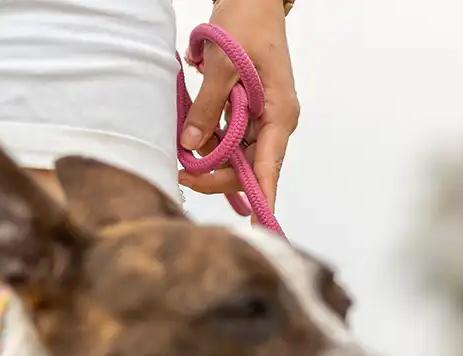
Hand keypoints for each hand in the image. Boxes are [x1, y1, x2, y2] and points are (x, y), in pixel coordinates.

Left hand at [180, 0, 298, 206]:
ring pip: (238, 155)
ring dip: (211, 158)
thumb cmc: (246, 26)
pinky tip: (193, 143)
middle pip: (250, 166)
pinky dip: (212, 142)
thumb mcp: (224, 63)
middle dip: (218, 174)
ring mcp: (264, 120)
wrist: (253, 0)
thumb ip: (209, 105)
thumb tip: (191, 143)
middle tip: (182, 174)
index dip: (262, 196)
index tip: (259, 226)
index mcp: (280, 115)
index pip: (270, 166)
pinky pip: (232, 139)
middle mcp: (276, 124)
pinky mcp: (251, 113)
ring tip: (182, 154)